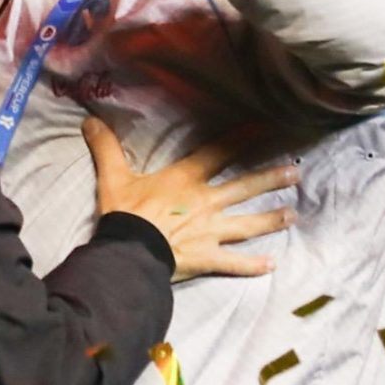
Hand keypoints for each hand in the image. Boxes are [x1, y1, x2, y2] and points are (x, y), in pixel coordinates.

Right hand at [86, 119, 294, 279]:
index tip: (263, 129)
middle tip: (295, 171)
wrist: (131, 252)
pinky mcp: (209, 257)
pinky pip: (235, 262)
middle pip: (242, 188)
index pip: (216, 154)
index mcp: (185, 180)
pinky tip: (271, 265)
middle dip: (269, 178)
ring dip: (271, 219)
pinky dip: (253, 265)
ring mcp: (211, 232)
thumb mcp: (112, 176)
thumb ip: (106, 147)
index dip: (239, 140)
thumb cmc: (124, 213)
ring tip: (293, 214)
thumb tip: (89, 119)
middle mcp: (205, 203)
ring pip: (248, 223)